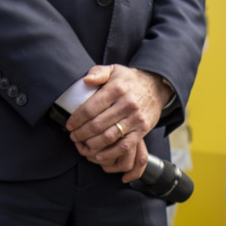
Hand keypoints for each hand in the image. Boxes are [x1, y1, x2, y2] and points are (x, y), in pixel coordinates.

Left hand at [66, 65, 172, 181]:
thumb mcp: (114, 69)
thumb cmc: (129, 80)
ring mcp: (135, 118)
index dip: (76, 119)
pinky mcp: (142, 130)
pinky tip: (99, 156)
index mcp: (116, 89)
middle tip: (73, 136)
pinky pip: (125, 146)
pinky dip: (110, 153)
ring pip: (109, 137)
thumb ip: (98, 72)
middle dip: (81, 133)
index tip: (69, 125)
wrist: (156, 87)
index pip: (90, 108)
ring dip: (92, 144)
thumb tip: (86, 80)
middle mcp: (126, 104)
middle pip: (97, 124)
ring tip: (83, 145)